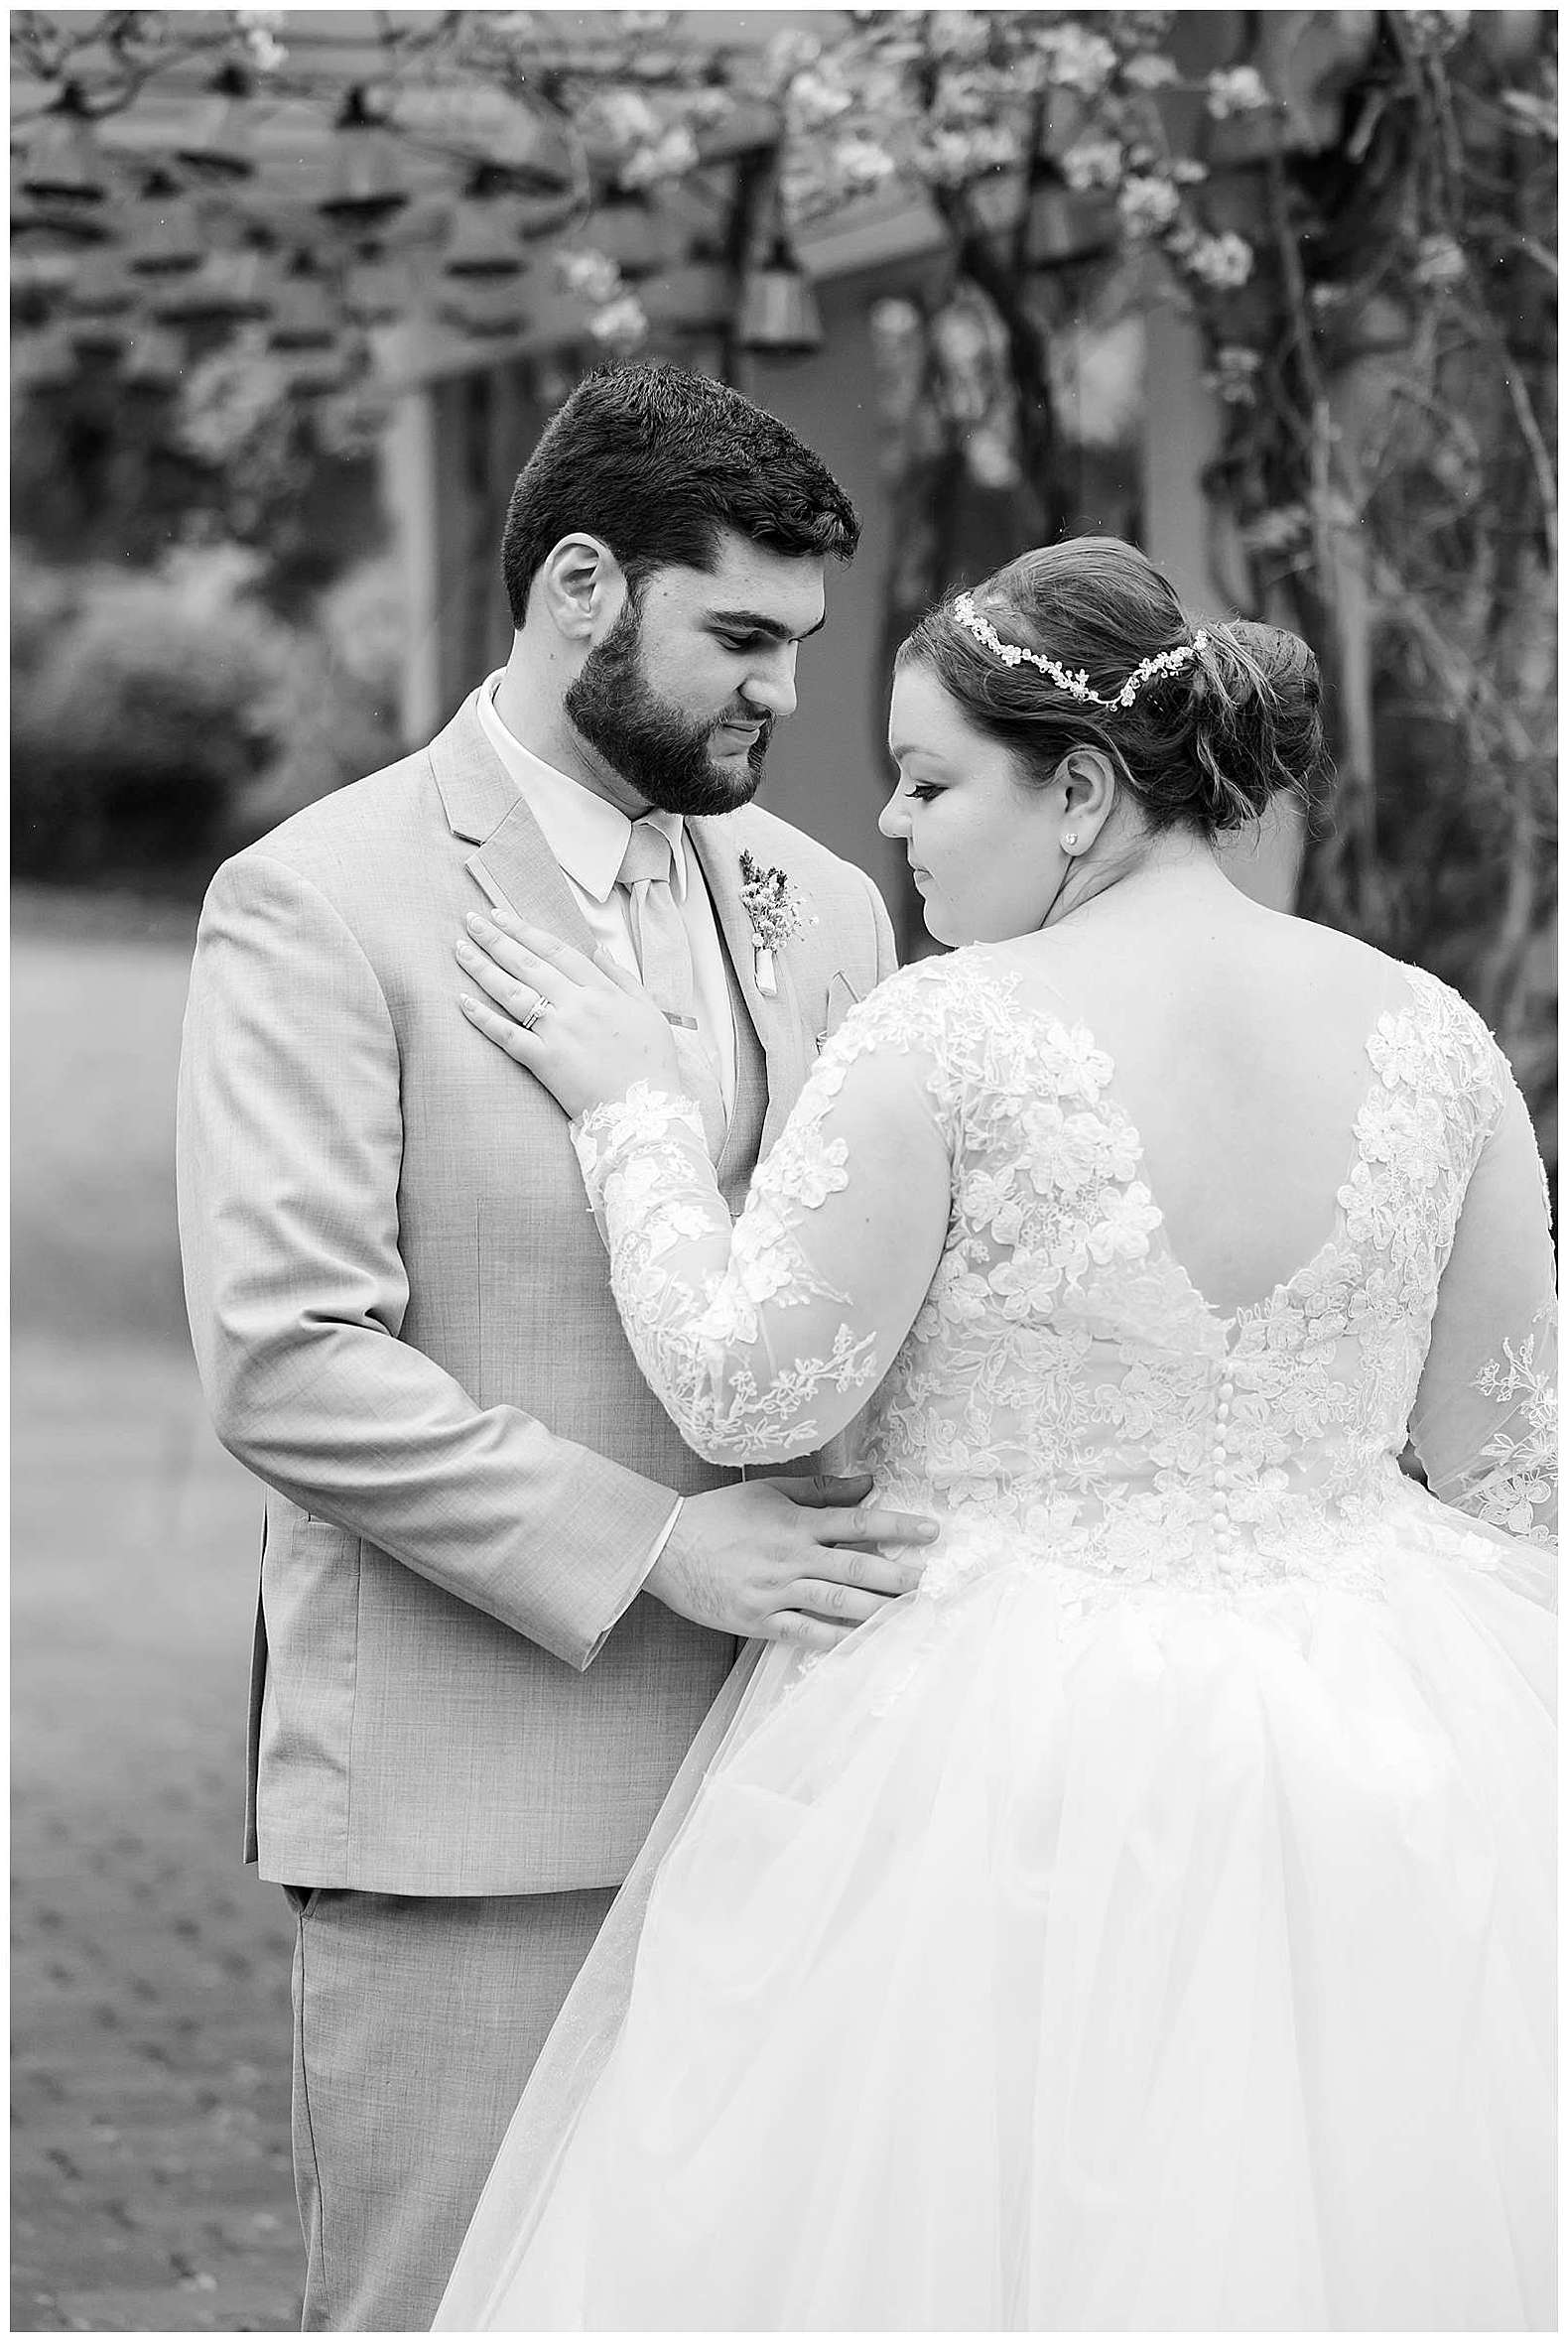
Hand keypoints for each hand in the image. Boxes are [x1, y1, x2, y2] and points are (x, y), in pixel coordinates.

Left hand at [456, 908, 682, 1118]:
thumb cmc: (652, 1064)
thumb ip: (623, 978)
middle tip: (471, 921)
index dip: (526, 931)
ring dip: (483, 968)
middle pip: (528, 964)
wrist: (645, 1112)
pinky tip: (463, 1001)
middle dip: (496, 939)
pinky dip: (484, 1018)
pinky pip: (507, 1035)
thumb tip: (599, 951)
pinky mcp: (544, 1061)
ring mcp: (558, 1033)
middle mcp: (576, 1005)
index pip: (556, 951)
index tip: (503, 917)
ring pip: (513, 992)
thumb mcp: (649, 1011)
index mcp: (602, 991)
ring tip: (460, 950)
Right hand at [648, 1473, 938, 1654]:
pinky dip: (835, 1640)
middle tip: (931, 1582)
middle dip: (898, 1576)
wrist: (664, 1548)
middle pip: (854, 1568)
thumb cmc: (718, 1516)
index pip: (857, 1523)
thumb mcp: (768, 1491)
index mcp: (794, 1523)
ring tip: (909, 1614)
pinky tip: (862, 1644)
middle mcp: (790, 1558)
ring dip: (877, 1611)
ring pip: (835, 1604)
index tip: (932, 1531)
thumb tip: (867, 1482)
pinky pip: (804, 1634)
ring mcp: (774, 1593)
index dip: (897, 1526)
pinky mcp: (758, 1621)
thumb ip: (821, 1490)